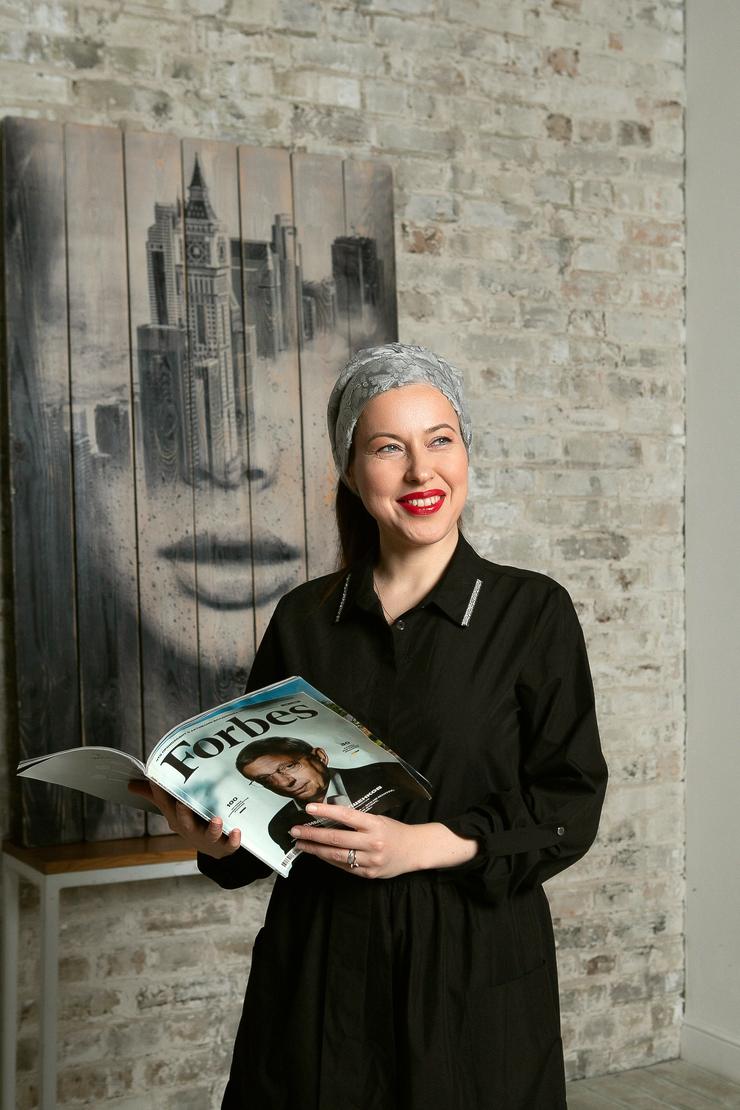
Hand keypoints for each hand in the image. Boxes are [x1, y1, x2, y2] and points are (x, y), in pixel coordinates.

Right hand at [128, 780, 240, 859]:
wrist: (213, 849)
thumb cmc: (191, 823)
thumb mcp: (172, 810)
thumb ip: (155, 795)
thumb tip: (131, 783)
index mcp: (176, 819)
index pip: (165, 804)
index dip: (160, 792)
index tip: (157, 779)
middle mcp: (190, 830)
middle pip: (184, 823)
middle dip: (183, 813)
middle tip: (183, 802)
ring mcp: (207, 839)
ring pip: (209, 835)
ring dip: (213, 828)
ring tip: (217, 819)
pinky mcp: (224, 846)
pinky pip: (229, 845)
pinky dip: (233, 840)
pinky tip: (237, 831)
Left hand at [290, 804, 477, 879]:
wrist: (415, 850)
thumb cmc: (394, 830)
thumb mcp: (378, 819)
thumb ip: (357, 820)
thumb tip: (328, 816)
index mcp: (374, 824)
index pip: (346, 815)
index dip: (326, 811)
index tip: (308, 808)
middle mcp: (372, 843)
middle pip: (336, 838)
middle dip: (312, 834)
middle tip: (295, 831)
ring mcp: (370, 860)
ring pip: (336, 855)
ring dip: (316, 849)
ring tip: (301, 844)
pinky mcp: (368, 874)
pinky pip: (344, 866)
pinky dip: (329, 859)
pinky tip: (319, 853)